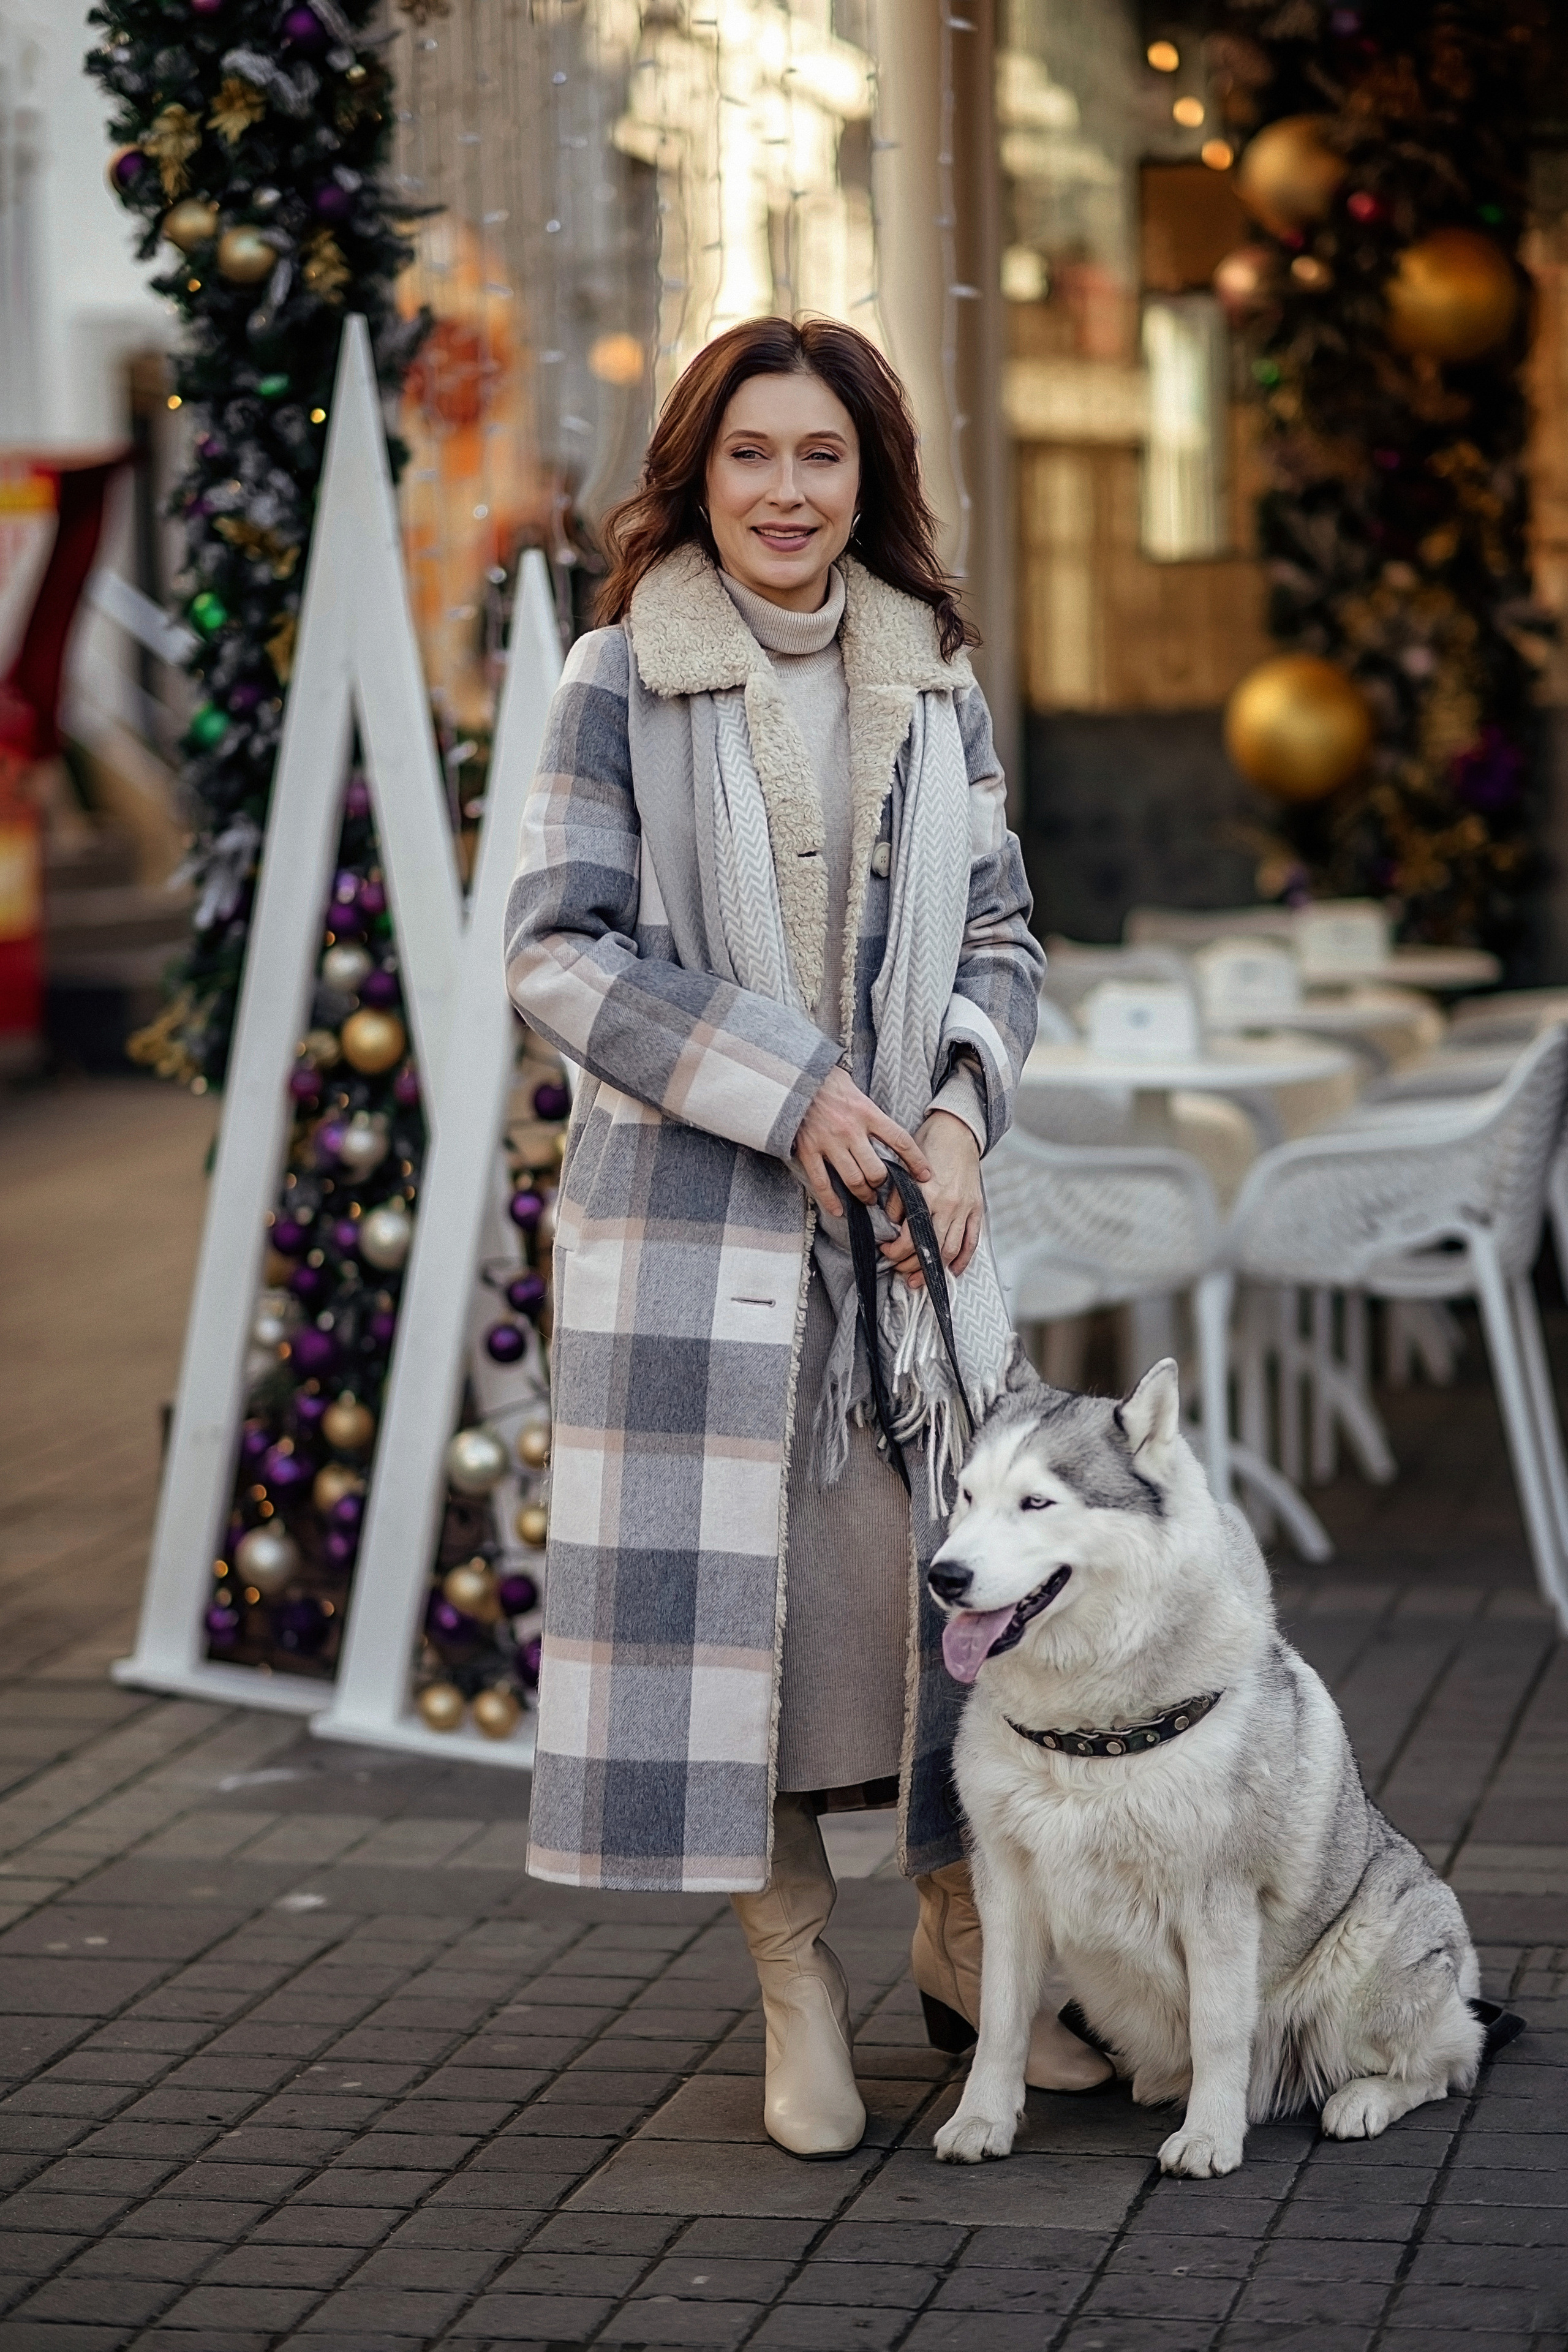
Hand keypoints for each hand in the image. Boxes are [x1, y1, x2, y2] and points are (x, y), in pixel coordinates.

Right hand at [794, 1066, 930, 1223]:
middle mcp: (850, 1130)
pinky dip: (830, 1200)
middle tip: (882, 1190)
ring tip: (866, 1199)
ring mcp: (829, 1142)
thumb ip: (872, 1115)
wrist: (794, 1075)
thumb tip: (888, 1135)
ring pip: (853, 1180)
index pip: (900, 1141)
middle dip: (882, 1185)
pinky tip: (839, 1210)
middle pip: (876, 1170)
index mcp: (868, 1113)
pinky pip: (821, 1182)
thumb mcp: (858, 1092)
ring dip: (863, 1195)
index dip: (916, 1161)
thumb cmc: (828, 1082)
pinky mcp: (808, 1150)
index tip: (924, 1175)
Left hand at [881, 1111, 981, 1291]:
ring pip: (951, 1250)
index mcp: (928, 1195)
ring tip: (921, 1279)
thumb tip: (894, 1224)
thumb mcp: (905, 1169)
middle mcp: (949, 1206)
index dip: (896, 1251)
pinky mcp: (977, 1209)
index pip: (911, 1236)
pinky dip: (963, 1260)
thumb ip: (898, 1198)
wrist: (957, 1131)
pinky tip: (952, 1271)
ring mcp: (965, 1209)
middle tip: (899, 1271)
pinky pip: (972, 1241)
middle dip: (912, 1266)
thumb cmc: (929, 1147)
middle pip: (931, 1249)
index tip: (886, 1252)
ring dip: (935, 1269)